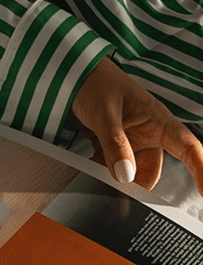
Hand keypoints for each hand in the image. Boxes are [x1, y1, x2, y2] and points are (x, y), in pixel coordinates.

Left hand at [69, 57, 202, 193]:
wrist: (74, 77)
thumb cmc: (97, 84)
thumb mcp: (105, 114)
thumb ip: (115, 144)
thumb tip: (126, 176)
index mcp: (158, 121)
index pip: (187, 148)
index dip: (200, 170)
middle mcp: (149, 135)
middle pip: (150, 172)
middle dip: (135, 184)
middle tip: (117, 187)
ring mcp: (131, 143)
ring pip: (129, 174)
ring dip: (113, 177)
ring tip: (97, 161)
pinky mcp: (114, 149)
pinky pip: (112, 169)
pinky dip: (102, 172)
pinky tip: (91, 161)